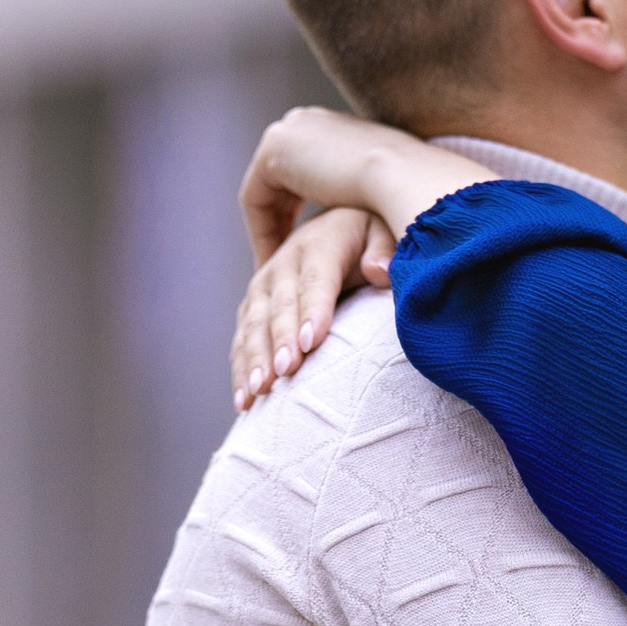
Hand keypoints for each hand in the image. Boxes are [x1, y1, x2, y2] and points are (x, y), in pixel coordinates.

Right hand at [231, 207, 394, 409]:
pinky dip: (241, 369)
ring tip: (257, 391)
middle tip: (284, 372)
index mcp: (319, 246)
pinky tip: (244, 400)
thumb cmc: (368, 238)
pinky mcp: (252, 306)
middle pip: (279, 307)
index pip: (315, 281)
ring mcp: (263, 286)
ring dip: (253, 359)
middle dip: (280, 341)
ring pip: (254, 325)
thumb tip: (380, 272)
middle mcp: (284, 264)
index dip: (312, 310)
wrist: (335, 224)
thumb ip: (385, 250)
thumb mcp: (384, 231)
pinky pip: (242, 339)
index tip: (312, 343)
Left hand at [236, 107, 491, 266]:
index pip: (306, 172)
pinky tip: (277, 264)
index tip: (309, 251)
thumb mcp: (393, 198)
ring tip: (282, 272)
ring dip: (272, 231)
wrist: (409, 178)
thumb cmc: (415, 196)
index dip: (303, 214)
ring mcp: (291, 130)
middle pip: (282, 181)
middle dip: (283, 223)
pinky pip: (256, 198)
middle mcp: (310, 121)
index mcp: (337, 128)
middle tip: (289, 266)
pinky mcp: (275, 149)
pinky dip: (263, 232)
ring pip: (268, 192)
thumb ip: (377, 205)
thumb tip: (381, 235)